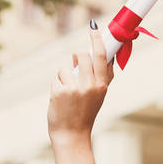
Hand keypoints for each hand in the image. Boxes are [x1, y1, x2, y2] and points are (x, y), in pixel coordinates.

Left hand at [47, 24, 114, 145]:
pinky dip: (57, 85)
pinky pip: (57, 77)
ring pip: (68, 66)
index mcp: (102, 85)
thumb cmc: (85, 112)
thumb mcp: (99, 95)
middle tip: (83, 46)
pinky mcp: (60, 91)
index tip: (95, 29)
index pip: (103, 57)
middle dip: (81, 51)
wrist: (72, 134)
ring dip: (66, 74)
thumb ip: (102, 77)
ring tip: (68, 89)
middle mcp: (91, 85)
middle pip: (85, 54)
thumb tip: (105, 55)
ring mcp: (75, 88)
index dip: (99, 41)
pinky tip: (60, 98)